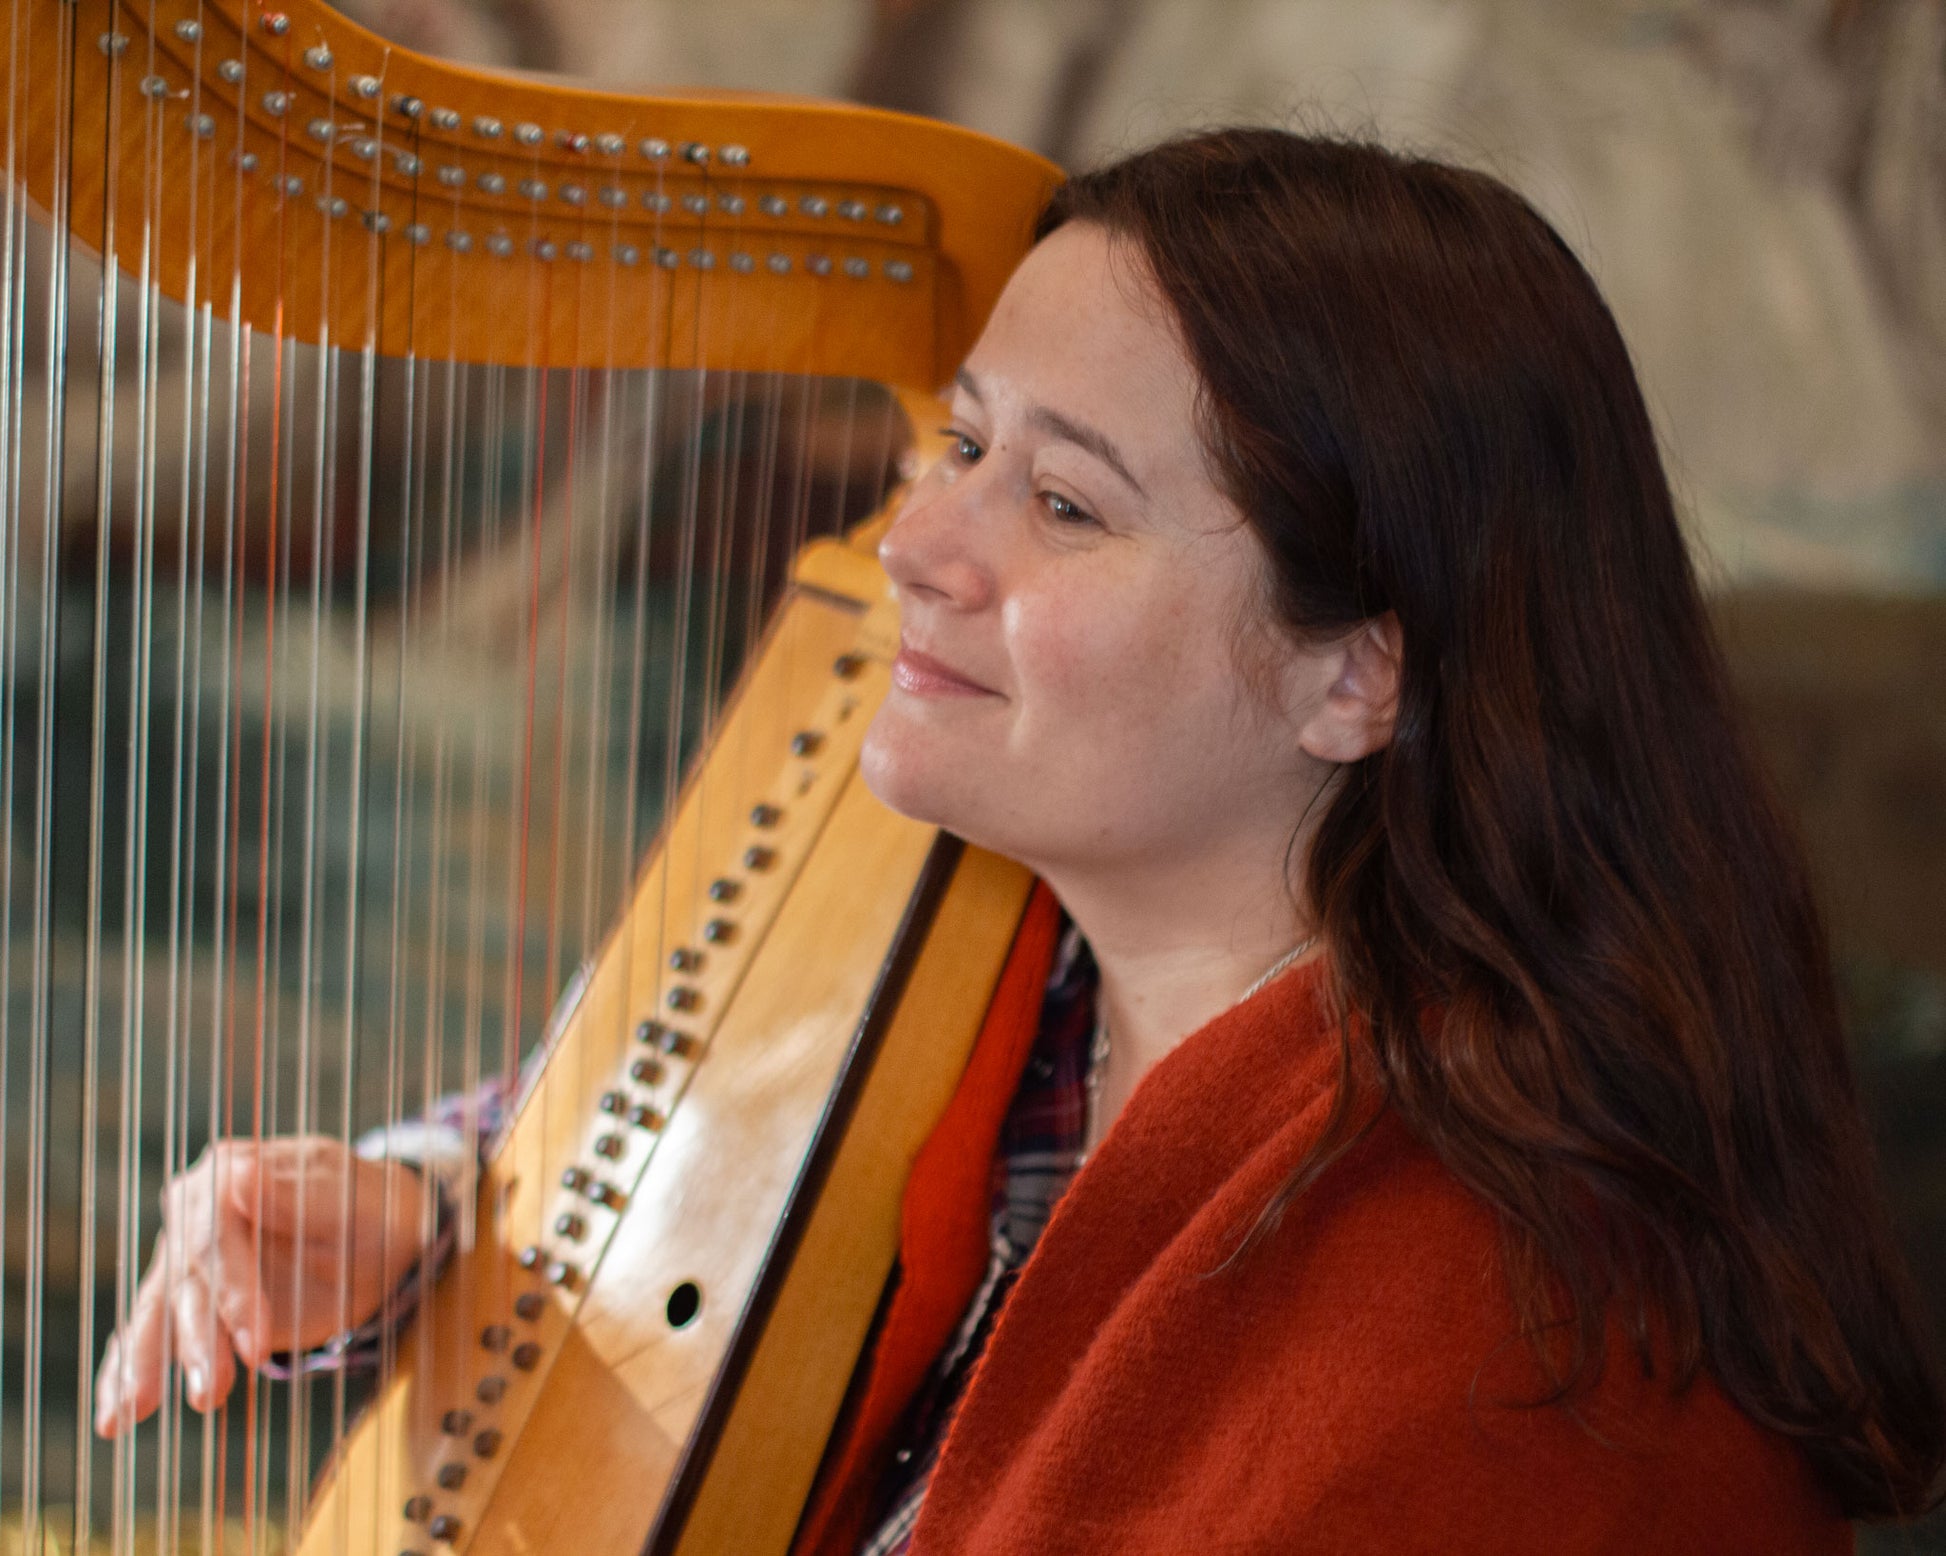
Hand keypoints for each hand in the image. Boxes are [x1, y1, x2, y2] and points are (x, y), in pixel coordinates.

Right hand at [93, 1136, 430, 1436]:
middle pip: (184, 1282)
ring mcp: (186, 1259)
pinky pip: (147, 1335)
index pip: (214, 1236)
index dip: (231, 1292)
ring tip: (130, 1417)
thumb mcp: (348, 1198)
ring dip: (145, 1366)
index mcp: (231, 1171)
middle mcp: (195, 1213)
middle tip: (209, 1395)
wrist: (381, 1234)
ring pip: (156, 1314)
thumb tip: (239, 1176)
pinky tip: (112, 1414)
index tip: (255, 1345)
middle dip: (194, 1342)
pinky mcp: (188, 1303)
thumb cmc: (369, 1208)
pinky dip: (123, 1373)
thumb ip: (295, 1192)